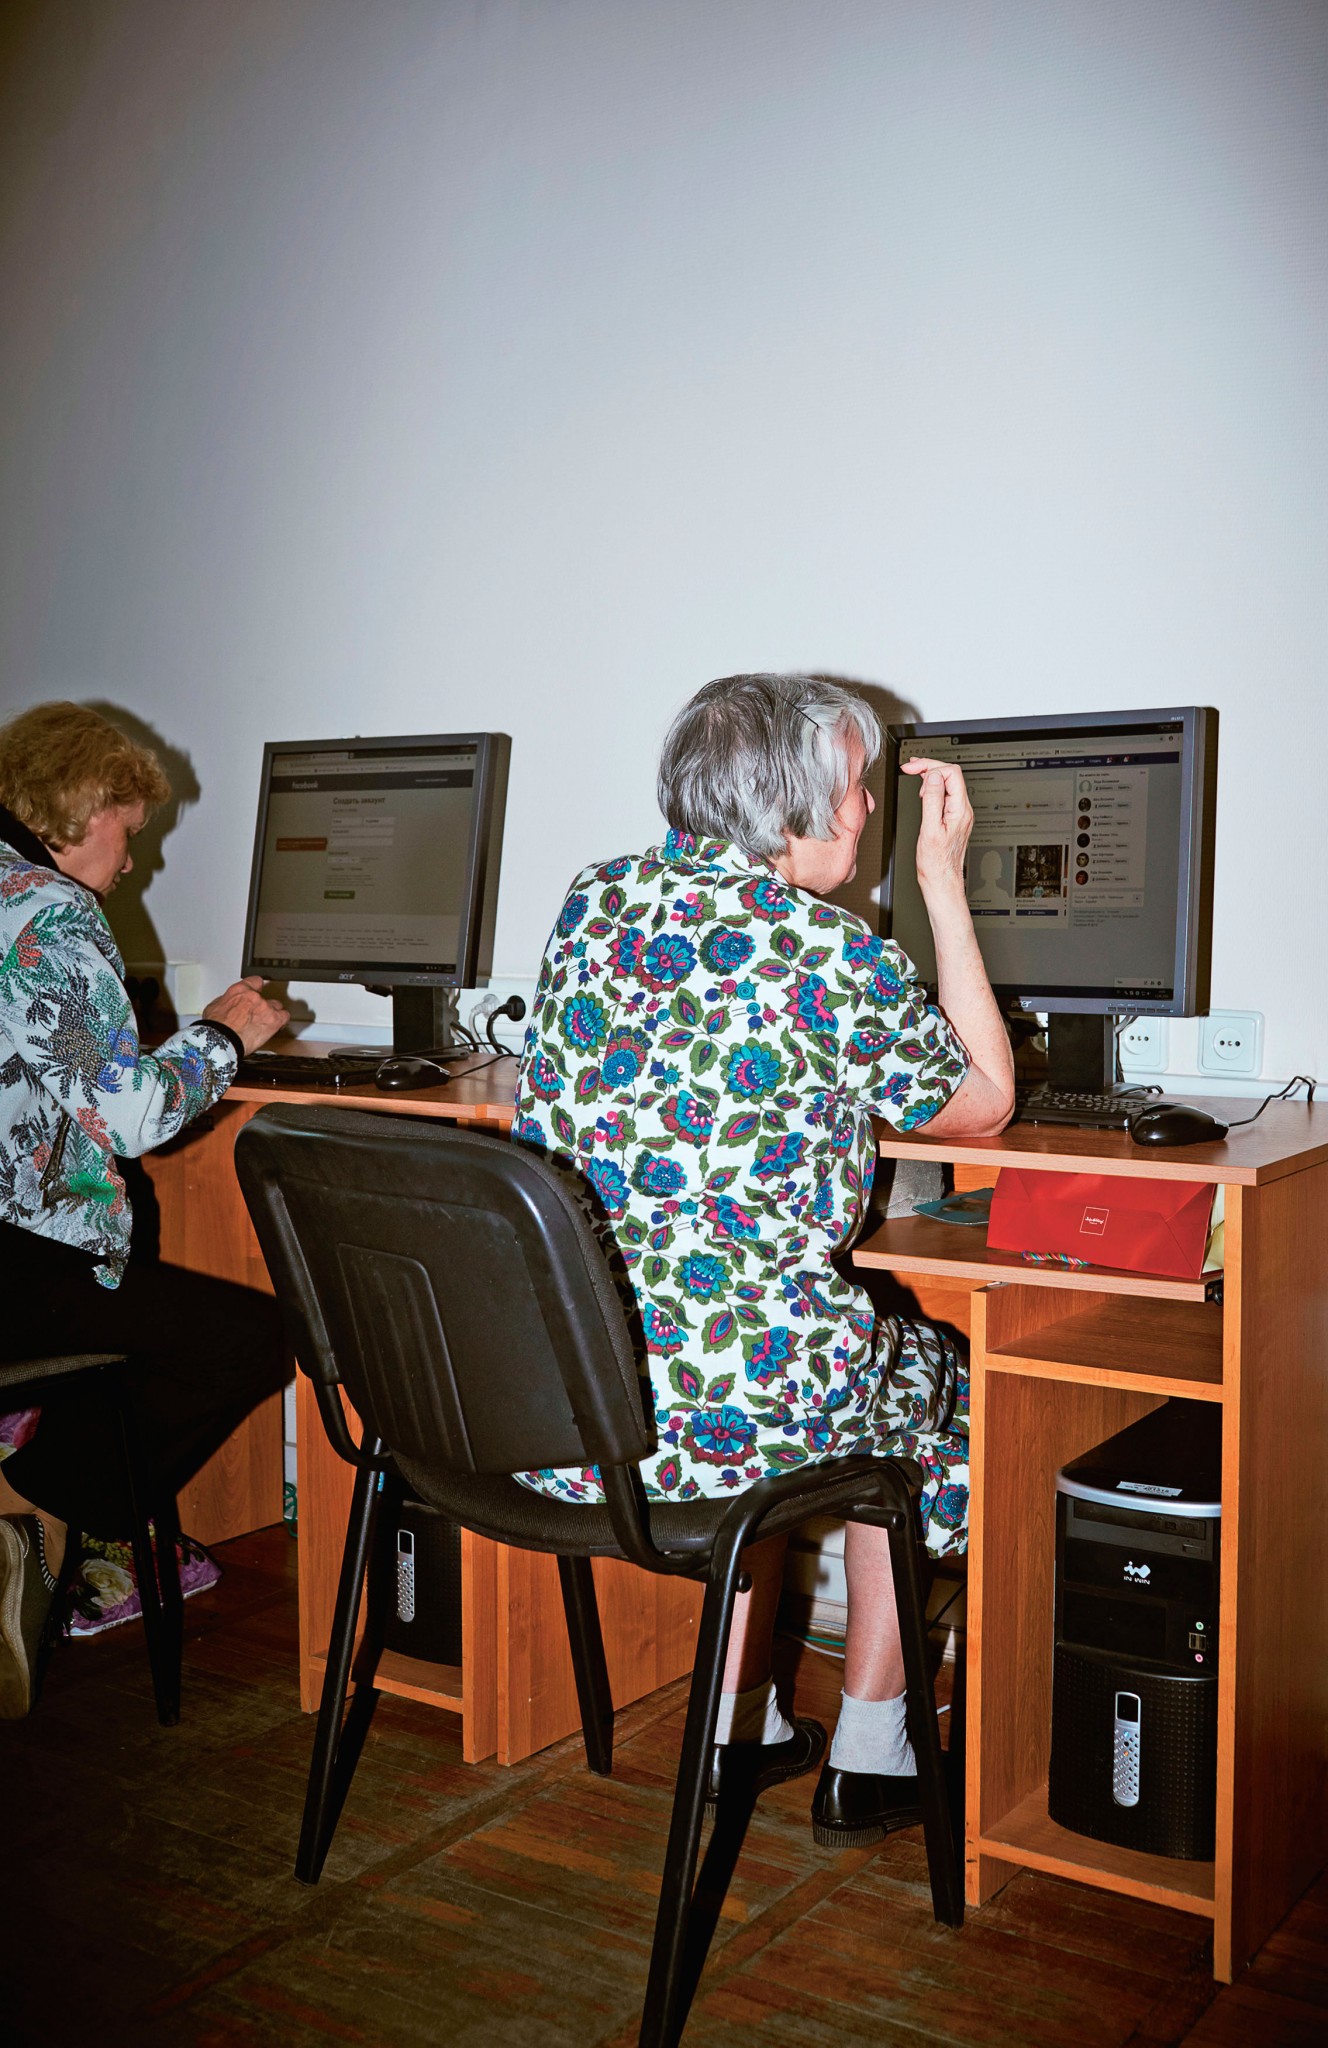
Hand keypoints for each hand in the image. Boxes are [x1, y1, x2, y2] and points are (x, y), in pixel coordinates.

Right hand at [202, 976, 289, 1055]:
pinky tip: (278, 1026)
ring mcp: (266, 1008)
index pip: (254, 981)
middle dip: (262, 1005)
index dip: (256, 987)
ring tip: (265, 1023)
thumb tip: (228, 1005)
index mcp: (239, 991)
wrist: (221, 1040)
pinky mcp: (274, 1020)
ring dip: (272, 1014)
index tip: (256, 991)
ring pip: (277, 1007)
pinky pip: (285, 1017)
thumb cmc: (215, 1028)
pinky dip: (282, 1022)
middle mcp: (254, 997)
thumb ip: (227, 1002)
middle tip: (256, 1015)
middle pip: (265, 997)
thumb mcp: (214, 1007)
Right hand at [902, 757, 973, 898]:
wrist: (941, 880)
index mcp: (960, 810)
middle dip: (929, 767)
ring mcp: (959, 813)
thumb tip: (933, 777)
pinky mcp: (953, 818)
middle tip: (909, 767)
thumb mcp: (930, 829)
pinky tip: (922, 791)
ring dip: (930, 776)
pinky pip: (945, 795)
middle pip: (950, 775)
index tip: (912, 768)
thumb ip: (932, 800)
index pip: (951, 773)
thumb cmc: (936, 862)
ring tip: (914, 776)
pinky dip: (932, 788)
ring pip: (947, 784)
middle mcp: (963, 809)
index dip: (931, 766)